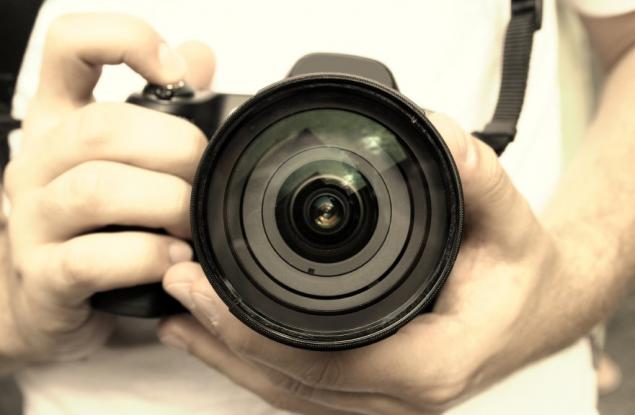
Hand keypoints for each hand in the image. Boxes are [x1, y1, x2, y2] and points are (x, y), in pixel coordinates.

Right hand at [1, 13, 214, 363]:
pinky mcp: (43, 276)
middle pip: (103, 127)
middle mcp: (38, 161)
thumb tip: (198, 55)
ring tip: (192, 224)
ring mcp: (32, 220)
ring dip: (166, 205)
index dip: (124, 40)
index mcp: (61, 120)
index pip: (71, 46)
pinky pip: (95, 259)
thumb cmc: (96, 226)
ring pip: (97, 190)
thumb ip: (163, 107)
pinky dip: (147, 256)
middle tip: (205, 181)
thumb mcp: (125, 160)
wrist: (48, 304)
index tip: (174, 70)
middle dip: (177, 152)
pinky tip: (173, 259)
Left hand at [159, 113, 564, 413]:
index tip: (204, 287)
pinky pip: (302, 390)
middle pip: (291, 384)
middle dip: (223, 341)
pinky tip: (221, 339)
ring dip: (228, 357)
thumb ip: (479, 179)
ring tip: (179, 316)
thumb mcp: (509, 221)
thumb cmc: (520, 273)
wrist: (540, 306)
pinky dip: (255, 365)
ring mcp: (385, 400)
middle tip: (176, 288)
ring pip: (289, 394)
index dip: (253, 331)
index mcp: (432, 361)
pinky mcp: (373, 391)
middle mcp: (404, 395)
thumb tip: (442, 136)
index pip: (325, 362)